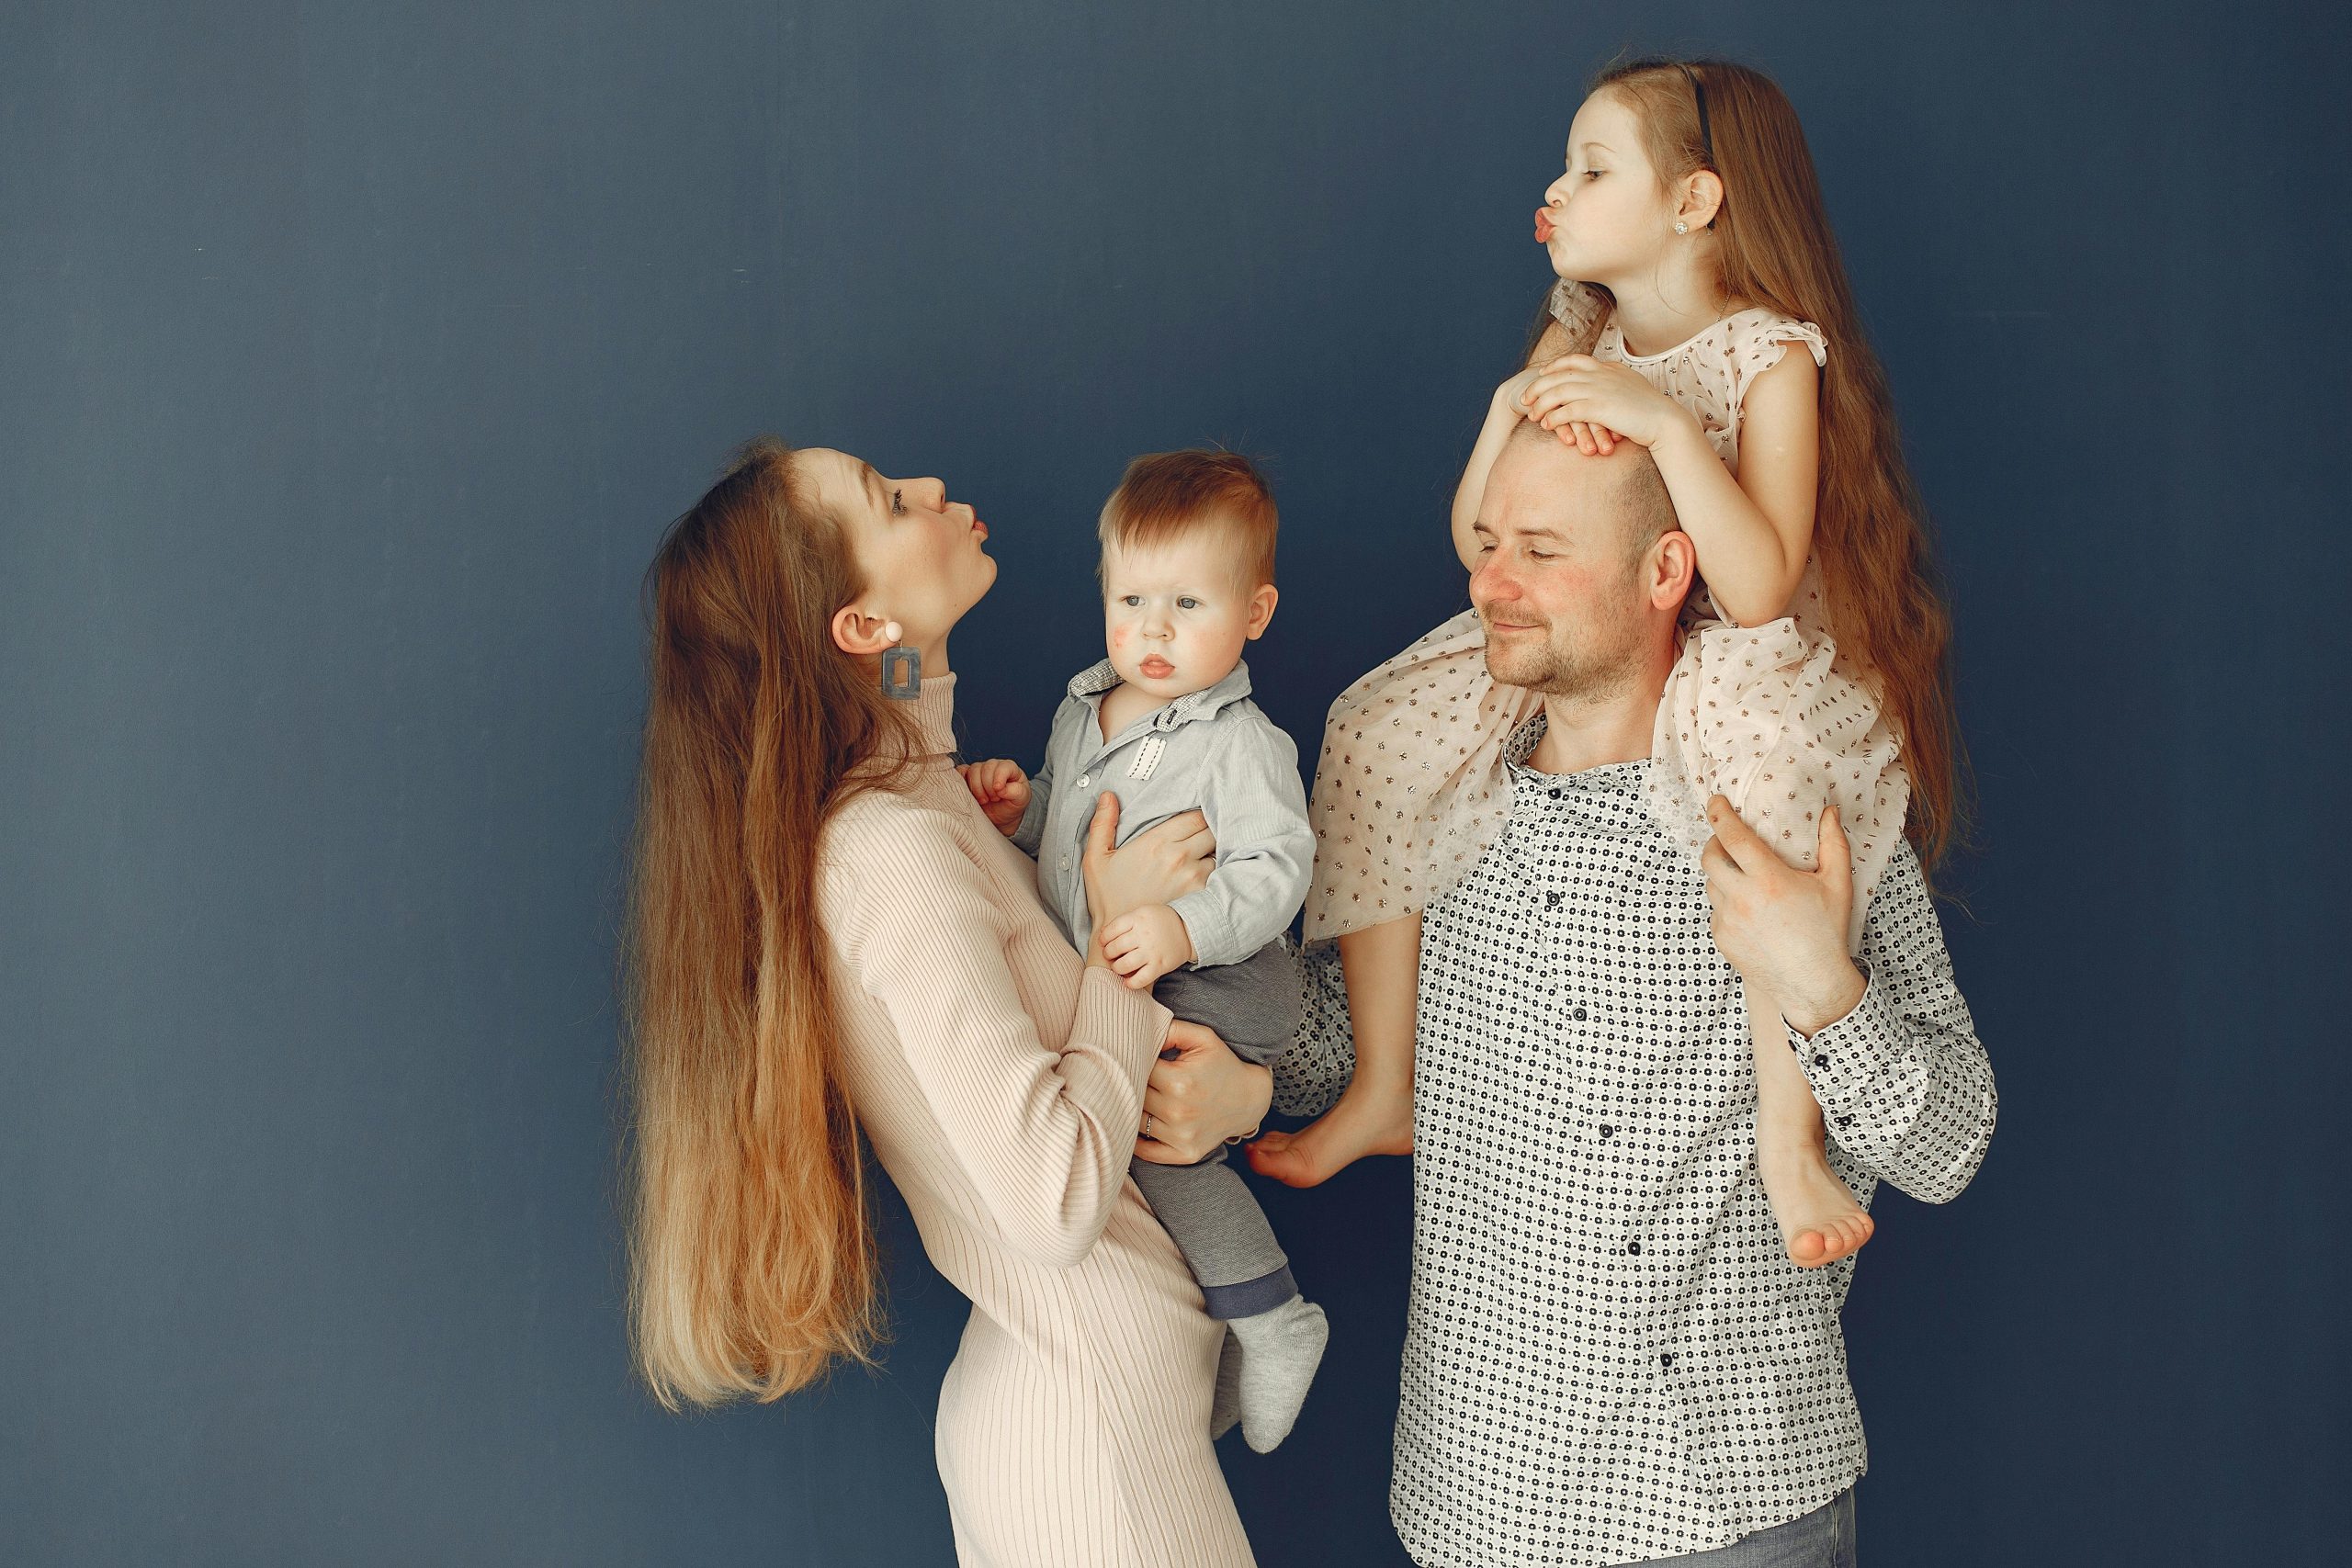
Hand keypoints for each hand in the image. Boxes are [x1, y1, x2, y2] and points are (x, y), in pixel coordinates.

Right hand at [956, 758, 1029, 835]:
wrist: (1002, 816)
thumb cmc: (1013, 804)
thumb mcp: (1021, 799)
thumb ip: (1015, 791)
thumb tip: (1001, 788)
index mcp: (1009, 768)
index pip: (1003, 766)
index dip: (999, 778)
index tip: (999, 791)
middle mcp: (994, 766)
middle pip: (985, 768)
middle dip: (988, 787)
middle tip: (993, 799)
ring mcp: (979, 771)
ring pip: (972, 770)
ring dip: (976, 788)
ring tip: (984, 800)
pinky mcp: (967, 777)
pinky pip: (960, 772)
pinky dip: (961, 781)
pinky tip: (969, 793)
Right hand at [1080, 793, 1215, 940]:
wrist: (1123, 937)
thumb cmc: (1108, 898)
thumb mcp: (1096, 859)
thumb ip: (1102, 823)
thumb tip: (1108, 795)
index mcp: (1156, 842)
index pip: (1194, 817)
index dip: (1198, 816)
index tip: (1194, 820)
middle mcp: (1179, 856)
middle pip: (1211, 831)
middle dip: (1208, 831)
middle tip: (1200, 836)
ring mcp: (1193, 877)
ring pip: (1217, 853)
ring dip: (1212, 853)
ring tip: (1202, 857)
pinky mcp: (1200, 895)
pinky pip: (1218, 876)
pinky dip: (1215, 874)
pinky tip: (1203, 877)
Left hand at [1098, 903, 1193, 989]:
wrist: (1188, 930)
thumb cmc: (1160, 921)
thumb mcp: (1143, 912)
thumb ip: (1125, 921)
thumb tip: (1103, 934)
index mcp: (1138, 918)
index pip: (1112, 930)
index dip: (1104, 938)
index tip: (1104, 942)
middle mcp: (1144, 935)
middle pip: (1116, 947)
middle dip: (1108, 953)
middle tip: (1110, 955)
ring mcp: (1152, 951)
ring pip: (1124, 964)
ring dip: (1117, 968)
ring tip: (1118, 967)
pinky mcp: (1159, 966)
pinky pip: (1141, 979)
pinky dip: (1131, 983)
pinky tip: (1127, 982)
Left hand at [1135, 1019, 1272, 1164]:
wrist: (1250, 1099)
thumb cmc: (1223, 1064)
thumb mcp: (1203, 1038)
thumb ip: (1171, 1029)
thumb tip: (1140, 1033)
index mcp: (1179, 1082)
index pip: (1137, 1069)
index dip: (1137, 1062)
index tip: (1143, 1059)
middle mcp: (1178, 1112)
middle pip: (1133, 1096)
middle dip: (1133, 1084)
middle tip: (1139, 1077)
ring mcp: (1181, 1137)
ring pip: (1136, 1120)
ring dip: (1136, 1108)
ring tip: (1147, 1095)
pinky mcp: (1185, 1154)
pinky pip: (1147, 1152)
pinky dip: (1138, 1140)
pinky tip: (1141, 1123)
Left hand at [1516, 354, 1685, 451]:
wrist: (1665, 420)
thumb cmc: (1651, 409)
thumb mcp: (1632, 385)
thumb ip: (1617, 379)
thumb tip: (1609, 375)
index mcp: (1608, 368)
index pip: (1576, 359)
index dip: (1556, 366)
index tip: (1543, 373)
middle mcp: (1601, 375)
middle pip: (1560, 374)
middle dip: (1538, 386)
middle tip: (1525, 398)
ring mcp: (1599, 390)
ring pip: (1559, 392)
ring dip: (1542, 404)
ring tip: (1532, 415)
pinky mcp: (1598, 408)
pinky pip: (1567, 411)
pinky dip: (1554, 417)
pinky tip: (1547, 424)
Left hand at [1700, 797, 1865, 1035]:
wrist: (1811, 984)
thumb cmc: (1827, 932)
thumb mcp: (1837, 884)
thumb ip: (1833, 843)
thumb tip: (1829, 811)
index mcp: (1769, 880)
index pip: (1732, 836)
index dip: (1718, 814)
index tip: (1714, 801)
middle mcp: (1742, 898)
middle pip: (1710, 857)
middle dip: (1715, 842)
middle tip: (1727, 839)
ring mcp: (1728, 920)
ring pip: (1712, 884)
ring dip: (1721, 874)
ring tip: (1742, 874)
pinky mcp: (1721, 938)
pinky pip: (1716, 911)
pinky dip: (1726, 902)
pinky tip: (1748, 907)